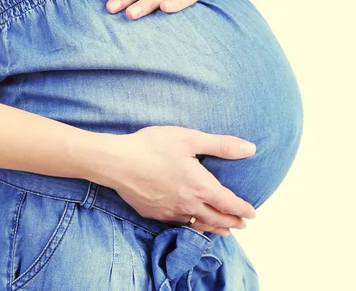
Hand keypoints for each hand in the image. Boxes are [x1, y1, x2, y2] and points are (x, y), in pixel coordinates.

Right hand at [92, 125, 256, 235]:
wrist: (117, 162)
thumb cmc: (152, 147)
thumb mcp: (188, 139)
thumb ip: (220, 145)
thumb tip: (250, 148)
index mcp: (201, 187)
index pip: (230, 204)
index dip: (244, 209)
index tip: (252, 213)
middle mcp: (189, 204)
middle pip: (217, 219)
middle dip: (232, 222)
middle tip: (241, 224)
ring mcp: (170, 211)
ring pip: (198, 225)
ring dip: (213, 228)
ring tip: (221, 230)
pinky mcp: (154, 214)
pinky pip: (178, 223)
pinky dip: (190, 225)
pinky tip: (189, 222)